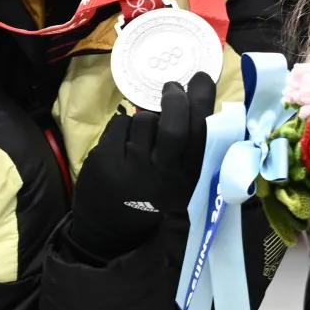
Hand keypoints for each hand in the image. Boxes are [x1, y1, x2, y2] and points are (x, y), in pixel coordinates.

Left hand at [69, 72, 215, 257]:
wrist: (109, 232)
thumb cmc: (152, 199)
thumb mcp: (180, 183)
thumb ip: (191, 150)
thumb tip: (196, 95)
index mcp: (188, 180)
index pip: (202, 135)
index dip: (203, 101)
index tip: (202, 78)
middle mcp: (163, 176)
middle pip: (174, 127)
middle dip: (175, 100)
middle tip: (173, 89)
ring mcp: (134, 169)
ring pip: (144, 120)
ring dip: (146, 118)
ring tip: (144, 133)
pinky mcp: (106, 162)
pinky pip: (120, 125)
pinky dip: (123, 126)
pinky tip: (124, 142)